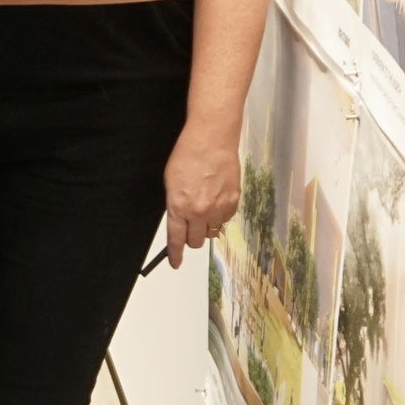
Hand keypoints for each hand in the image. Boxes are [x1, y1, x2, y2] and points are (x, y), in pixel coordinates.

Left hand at [162, 123, 240, 270]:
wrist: (211, 141)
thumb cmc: (188, 156)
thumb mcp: (170, 183)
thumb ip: (175, 205)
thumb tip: (180, 220)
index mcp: (179, 207)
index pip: (176, 239)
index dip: (175, 254)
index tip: (175, 262)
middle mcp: (200, 212)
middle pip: (196, 241)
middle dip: (191, 238)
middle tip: (190, 227)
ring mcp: (219, 208)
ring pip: (212, 232)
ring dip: (207, 227)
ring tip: (204, 209)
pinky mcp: (234, 202)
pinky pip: (226, 219)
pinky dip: (220, 216)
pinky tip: (216, 202)